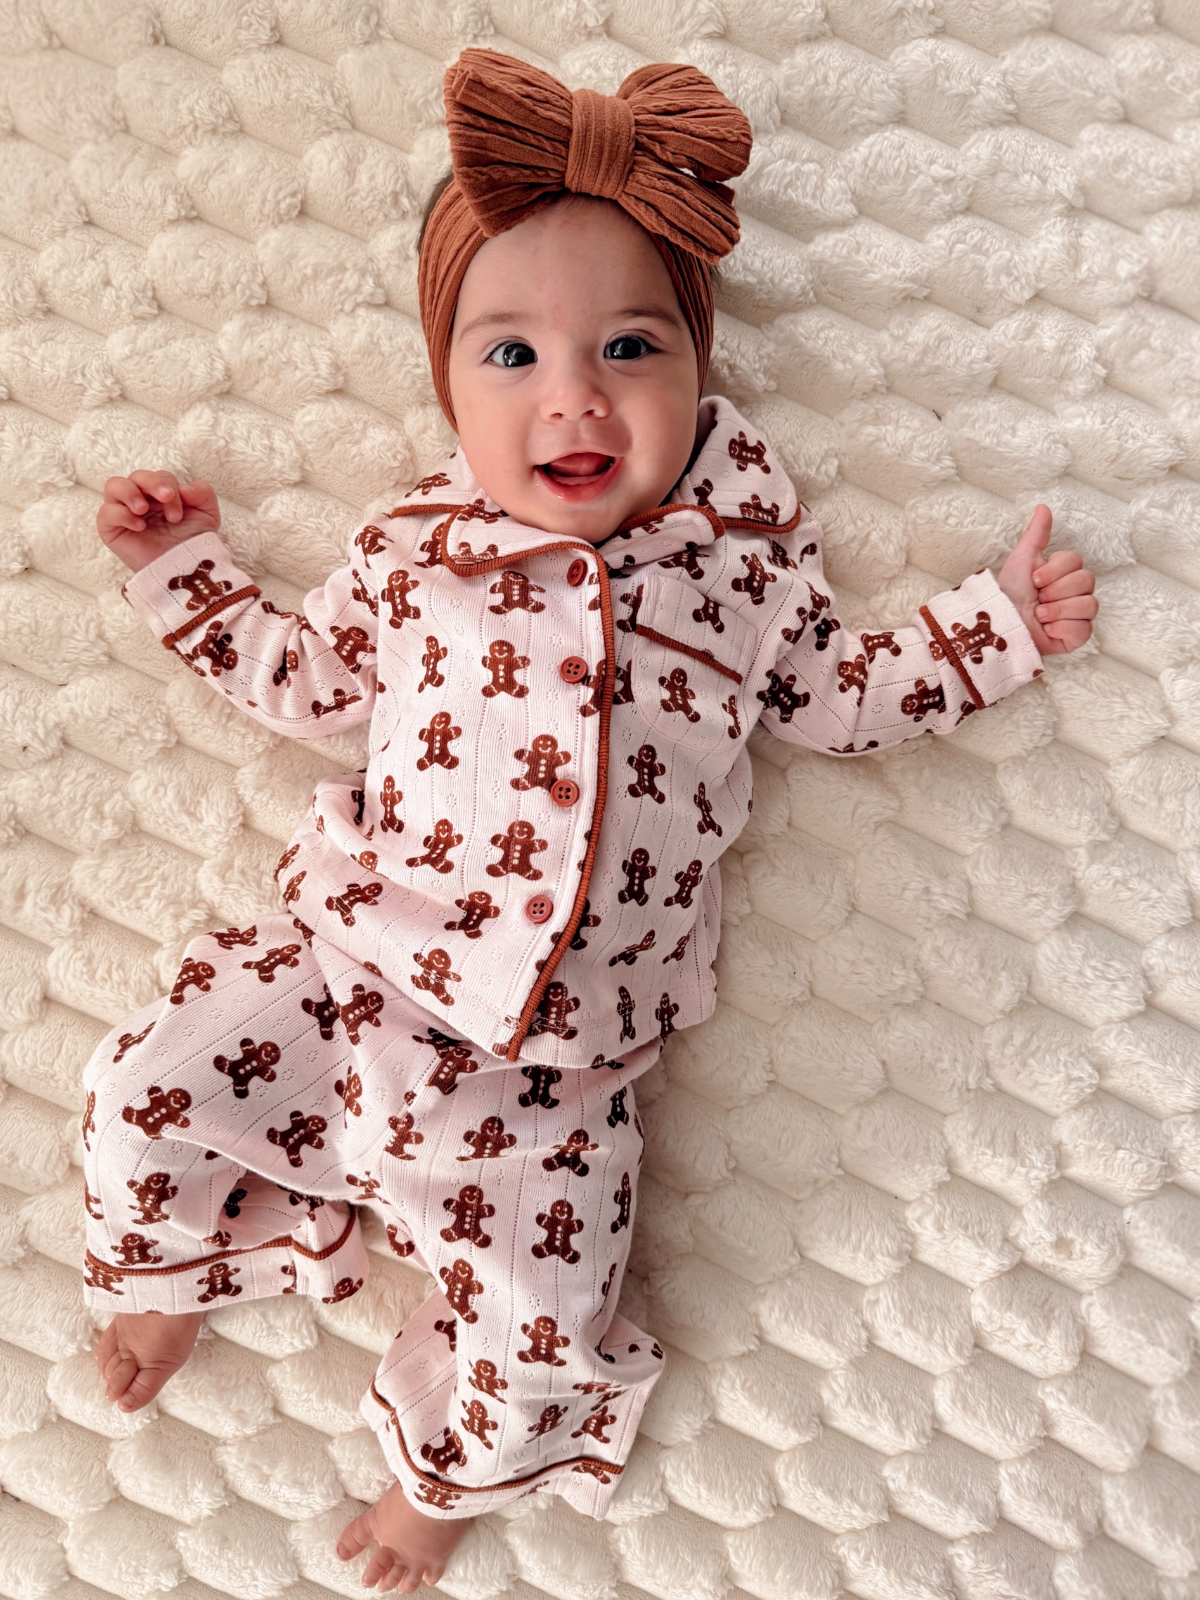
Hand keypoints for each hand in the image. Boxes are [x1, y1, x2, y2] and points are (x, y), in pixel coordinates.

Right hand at [98, 471, 219, 572]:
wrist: (183, 569)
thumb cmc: (192, 542)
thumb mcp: (207, 514)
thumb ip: (203, 492)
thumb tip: (184, 487)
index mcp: (160, 494)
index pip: (158, 476)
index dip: (169, 486)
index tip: (179, 512)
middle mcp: (141, 500)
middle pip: (137, 476)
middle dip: (153, 483)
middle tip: (166, 497)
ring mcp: (124, 513)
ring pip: (113, 486)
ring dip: (129, 492)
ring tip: (143, 509)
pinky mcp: (112, 530)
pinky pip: (105, 512)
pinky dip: (120, 514)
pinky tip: (139, 526)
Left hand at [996, 504, 1096, 655]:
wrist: (1001, 624)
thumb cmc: (1009, 592)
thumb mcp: (1022, 559)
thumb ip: (1037, 535)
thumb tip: (1043, 507)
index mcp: (1064, 574)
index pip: (1077, 562)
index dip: (1054, 571)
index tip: (1034, 580)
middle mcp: (1075, 593)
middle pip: (1086, 581)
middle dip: (1055, 590)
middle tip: (1037, 598)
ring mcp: (1078, 616)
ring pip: (1089, 605)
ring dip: (1057, 610)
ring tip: (1038, 615)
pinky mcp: (1076, 637)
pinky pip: (1083, 629)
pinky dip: (1061, 629)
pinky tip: (1046, 630)